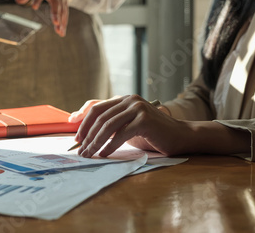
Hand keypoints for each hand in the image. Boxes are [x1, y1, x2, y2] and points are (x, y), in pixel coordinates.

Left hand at [15, 0, 69, 36]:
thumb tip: (17, 1)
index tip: (34, 7)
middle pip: (56, 4)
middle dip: (56, 14)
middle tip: (56, 23)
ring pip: (62, 11)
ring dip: (61, 22)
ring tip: (59, 32)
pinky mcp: (65, 3)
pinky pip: (65, 13)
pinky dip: (64, 22)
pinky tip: (61, 32)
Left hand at [74, 95, 189, 157]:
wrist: (180, 136)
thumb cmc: (151, 133)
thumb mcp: (127, 126)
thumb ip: (112, 125)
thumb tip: (87, 135)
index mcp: (123, 99)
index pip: (96, 107)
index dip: (82, 120)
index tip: (75, 135)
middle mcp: (129, 100)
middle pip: (100, 117)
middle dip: (87, 135)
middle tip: (80, 150)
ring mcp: (137, 108)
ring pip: (108, 126)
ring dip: (96, 142)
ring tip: (89, 154)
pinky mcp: (144, 120)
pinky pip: (121, 134)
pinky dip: (110, 146)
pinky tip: (104, 154)